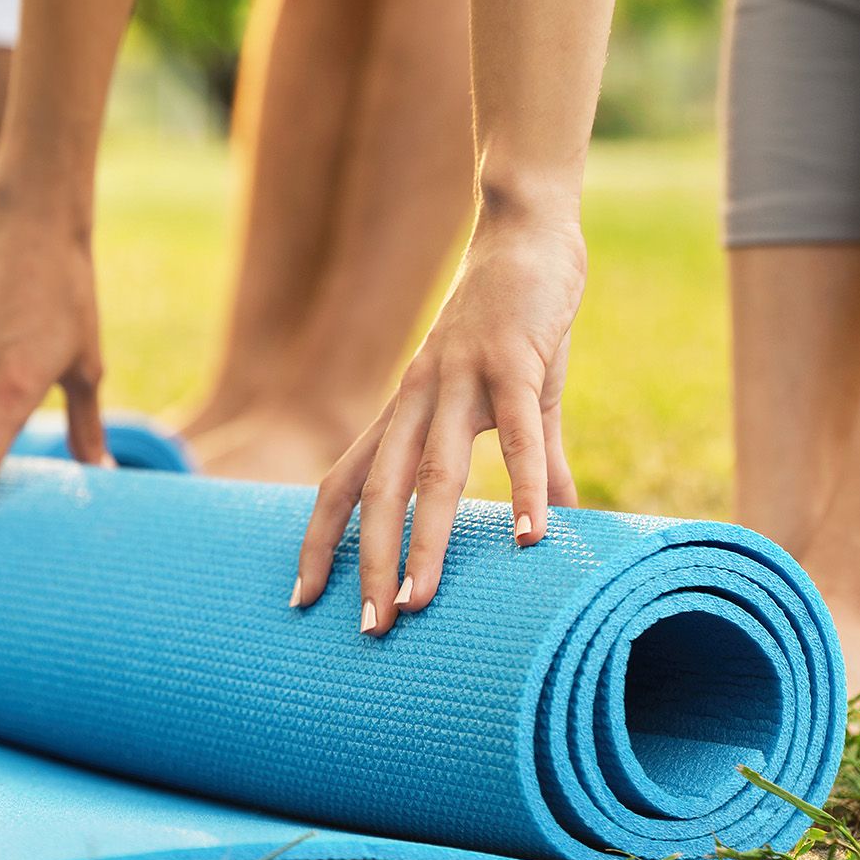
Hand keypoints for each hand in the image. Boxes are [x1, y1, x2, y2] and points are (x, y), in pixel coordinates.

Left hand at [293, 214, 583, 634]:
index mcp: (403, 410)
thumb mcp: (517, 399)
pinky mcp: (514, 360)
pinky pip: (519, 433)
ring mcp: (460, 378)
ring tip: (421, 602)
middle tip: (367, 628)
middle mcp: (415, 398)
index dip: (319, 540)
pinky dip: (524, 485)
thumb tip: (556, 525)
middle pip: (374, 490)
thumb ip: (534, 464)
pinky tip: (535, 535)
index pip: (343, 483)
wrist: (525, 232)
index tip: (303, 599)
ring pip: (433, 471)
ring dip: (425, 540)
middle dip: (365, 561)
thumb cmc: (515, 323)